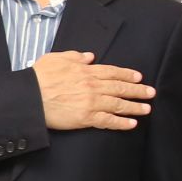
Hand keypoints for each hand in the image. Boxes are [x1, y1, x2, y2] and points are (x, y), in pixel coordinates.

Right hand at [30, 51, 152, 131]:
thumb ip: (74, 56)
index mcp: (86, 71)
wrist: (30, 97)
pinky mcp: (86, 118)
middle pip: (120, 88)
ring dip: (134, 106)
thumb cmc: (39, 77)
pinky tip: (132, 124)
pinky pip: (108, 121)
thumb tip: (89, 56)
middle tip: (151, 93)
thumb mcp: (56, 59)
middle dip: (138, 90)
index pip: (112, 72)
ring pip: (118, 104)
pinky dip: (121, 122)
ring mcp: (91, 102)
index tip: (138, 76)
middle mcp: (93, 86)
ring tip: (146, 108)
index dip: (126, 74)